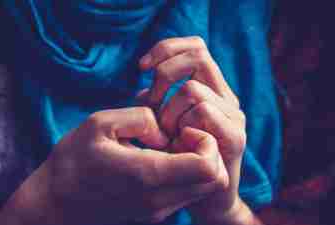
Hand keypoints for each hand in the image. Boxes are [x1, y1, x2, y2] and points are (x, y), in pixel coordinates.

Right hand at [0, 107, 228, 224]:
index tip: (182, 128)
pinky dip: (184, 174)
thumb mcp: (100, 123)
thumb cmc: (72, 160)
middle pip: (213, 180)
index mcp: (147, 174)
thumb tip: (163, 131)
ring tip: (167, 146)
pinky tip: (157, 159)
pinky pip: (186, 194)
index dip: (205, 140)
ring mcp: (158, 211)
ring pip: (203, 189)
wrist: (54, 202)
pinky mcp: (153, 214)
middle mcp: (159, 199)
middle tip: (179, 134)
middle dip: (206, 151)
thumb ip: (140, 118)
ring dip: (196, 163)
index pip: (208, 166)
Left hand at [139, 37, 246, 222]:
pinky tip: (178, 143)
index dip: (167, 48)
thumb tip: (143, 90)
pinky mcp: (235, 137)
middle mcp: (226, 97)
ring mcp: (233, 116)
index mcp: (212, 89)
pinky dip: (181, 125)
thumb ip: (157, 103)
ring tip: (166, 135)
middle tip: (152, 102)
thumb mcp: (164, 124)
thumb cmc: (180, 157)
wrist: (207, 197)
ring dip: (168, 111)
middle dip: (164, 76)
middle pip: (198, 56)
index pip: (196, 46)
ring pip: (193, 89)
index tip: (142, 68)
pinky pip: (203, 113)